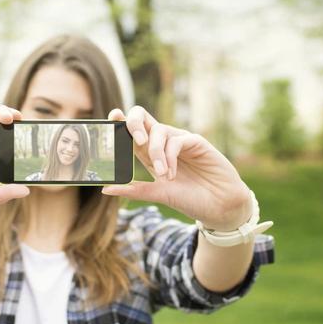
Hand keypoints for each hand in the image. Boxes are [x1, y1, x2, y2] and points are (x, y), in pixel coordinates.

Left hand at [102, 106, 251, 230]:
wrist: (218, 207)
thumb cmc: (189, 199)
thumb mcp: (157, 194)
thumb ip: (133, 190)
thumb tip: (104, 189)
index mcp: (150, 154)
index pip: (132, 132)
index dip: (121, 122)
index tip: (112, 116)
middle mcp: (163, 143)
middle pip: (144, 118)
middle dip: (134, 122)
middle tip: (135, 140)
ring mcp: (180, 140)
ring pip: (159, 130)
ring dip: (156, 153)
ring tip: (163, 176)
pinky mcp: (196, 142)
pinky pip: (177, 140)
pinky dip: (170, 156)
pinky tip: (172, 174)